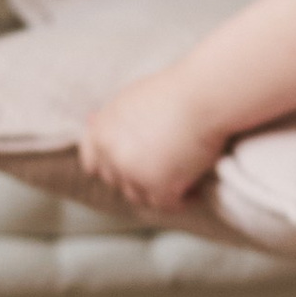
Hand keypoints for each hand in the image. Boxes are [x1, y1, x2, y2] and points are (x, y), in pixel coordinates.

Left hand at [81, 69, 222, 213]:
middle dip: (137, 178)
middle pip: (116, 182)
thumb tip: (90, 120)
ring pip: (139, 195)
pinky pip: (166, 204)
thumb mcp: (133, 99)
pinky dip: (181, 200)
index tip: (129, 166)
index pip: (91, 163)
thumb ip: (114, 119)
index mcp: (101, 130)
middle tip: (163, 171)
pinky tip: (195, 191)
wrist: (205, 95)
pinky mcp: (157, 186)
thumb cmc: (177, 91)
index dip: (111, 166)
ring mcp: (132, 171)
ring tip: (181, 181)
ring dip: (157, 191)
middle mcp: (111, 152)